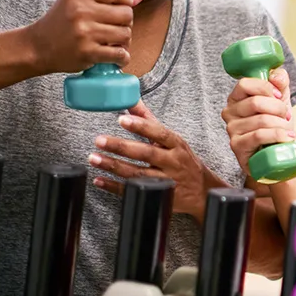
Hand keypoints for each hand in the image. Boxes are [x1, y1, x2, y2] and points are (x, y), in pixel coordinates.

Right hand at [29, 0, 146, 73]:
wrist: (36, 47)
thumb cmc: (61, 22)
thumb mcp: (77, 1)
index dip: (127, 1)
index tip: (122, 8)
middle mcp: (81, 11)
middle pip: (127, 14)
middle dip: (126, 23)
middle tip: (116, 28)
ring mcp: (84, 33)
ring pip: (126, 34)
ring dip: (125, 41)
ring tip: (114, 42)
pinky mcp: (87, 53)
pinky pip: (119, 54)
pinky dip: (122, 57)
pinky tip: (116, 56)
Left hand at [89, 102, 224, 221]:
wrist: (201, 191)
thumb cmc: (183, 161)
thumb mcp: (173, 140)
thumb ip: (150, 121)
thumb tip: (132, 100)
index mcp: (176, 144)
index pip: (159, 133)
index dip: (141, 126)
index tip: (122, 120)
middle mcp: (172, 162)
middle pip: (146, 153)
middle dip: (121, 146)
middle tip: (99, 140)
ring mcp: (165, 180)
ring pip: (137, 173)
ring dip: (114, 166)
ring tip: (94, 158)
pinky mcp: (157, 195)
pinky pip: (133, 190)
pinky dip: (114, 186)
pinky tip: (99, 180)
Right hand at [221, 67, 295, 174]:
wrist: (278, 155)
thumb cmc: (276, 127)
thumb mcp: (280, 101)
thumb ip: (279, 83)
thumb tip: (276, 75)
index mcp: (237, 98)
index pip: (244, 84)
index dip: (265, 87)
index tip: (279, 96)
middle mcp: (229, 112)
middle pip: (255, 102)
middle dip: (278, 108)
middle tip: (287, 115)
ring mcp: (231, 130)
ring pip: (260, 120)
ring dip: (281, 124)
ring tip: (288, 130)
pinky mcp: (237, 146)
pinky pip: (259, 136)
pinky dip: (278, 135)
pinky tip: (287, 138)